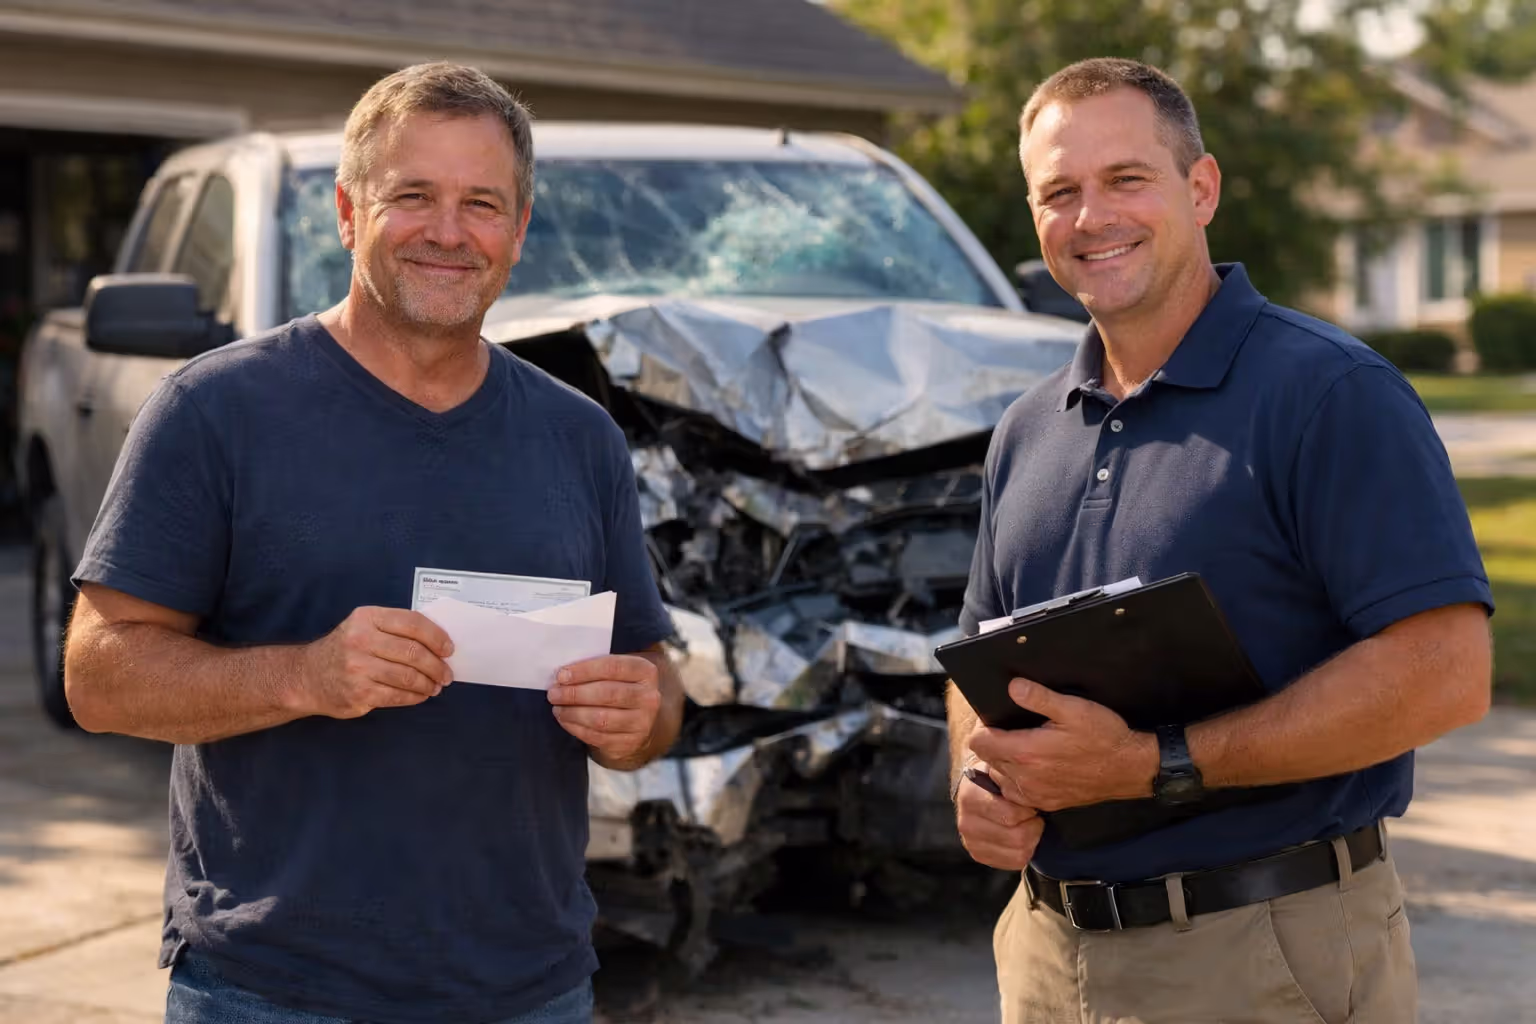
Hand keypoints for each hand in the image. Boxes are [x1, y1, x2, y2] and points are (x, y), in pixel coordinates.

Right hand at [296, 607, 453, 718]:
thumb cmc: (345, 649)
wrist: (307, 676)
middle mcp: (360, 640)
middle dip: (437, 666)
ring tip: (436, 686)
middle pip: (413, 653)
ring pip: (408, 677)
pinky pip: (398, 696)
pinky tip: (421, 695)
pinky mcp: (359, 693)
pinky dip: (415, 697)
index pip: (412, 623)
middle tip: (446, 674)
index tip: (449, 649)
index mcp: (367, 618)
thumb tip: (438, 643)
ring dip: (429, 683)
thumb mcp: (364, 627)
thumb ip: (395, 629)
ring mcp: (358, 668)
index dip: (437, 637)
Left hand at [547, 654, 662, 765]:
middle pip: (606, 694)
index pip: (612, 667)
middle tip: (553, 693)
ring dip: (572, 713)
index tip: (561, 675)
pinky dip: (576, 728)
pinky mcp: (629, 743)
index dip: (584, 671)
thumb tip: (563, 674)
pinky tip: (565, 720)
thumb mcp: (620, 673)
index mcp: (646, 672)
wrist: (643, 722)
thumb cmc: (623, 689)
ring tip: (557, 708)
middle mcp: (648, 698)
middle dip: (574, 694)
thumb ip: (598, 668)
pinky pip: (597, 737)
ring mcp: (641, 723)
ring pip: (600, 719)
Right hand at [955, 759, 1043, 870]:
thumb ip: (1010, 770)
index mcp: (970, 797)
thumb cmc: (998, 776)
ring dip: (1031, 839)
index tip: (1031, 800)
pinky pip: (1015, 862)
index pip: (1012, 816)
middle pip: (1018, 838)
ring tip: (1027, 823)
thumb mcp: (1001, 766)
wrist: (979, 786)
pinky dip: (1024, 850)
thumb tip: (1024, 769)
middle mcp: (966, 822)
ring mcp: (971, 841)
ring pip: (1019, 853)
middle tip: (1033, 814)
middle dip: (1033, 825)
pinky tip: (1020, 835)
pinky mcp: (979, 854)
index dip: (1030, 810)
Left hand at [969, 678, 1157, 811]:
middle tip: (1011, 728)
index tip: (995, 717)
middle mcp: (1025, 779)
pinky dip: (1016, 779)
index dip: (983, 726)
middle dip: (992, 742)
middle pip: (986, 759)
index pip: (979, 742)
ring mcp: (1035, 794)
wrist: (1130, 769)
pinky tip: (1032, 766)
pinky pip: (1016, 793)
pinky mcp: (1046, 803)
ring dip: (1003, 762)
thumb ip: (1039, 697)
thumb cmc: (1104, 736)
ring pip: (999, 777)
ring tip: (1021, 746)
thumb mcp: (1074, 708)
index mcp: (1026, 753)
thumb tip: (1012, 686)